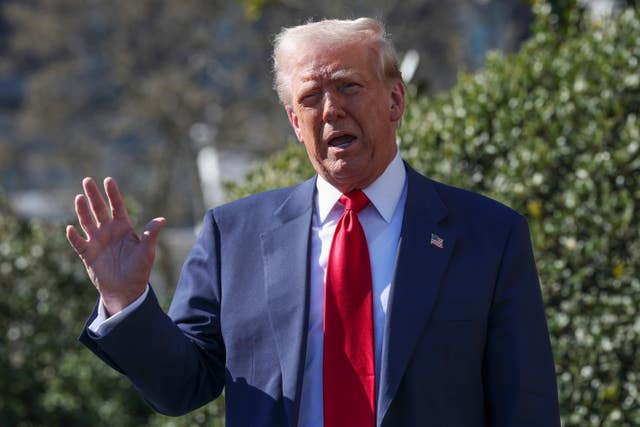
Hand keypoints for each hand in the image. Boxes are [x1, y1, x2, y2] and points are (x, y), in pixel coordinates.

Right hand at [66, 177, 165, 315]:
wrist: (126, 290)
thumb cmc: (139, 270)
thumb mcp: (147, 251)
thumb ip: (151, 234)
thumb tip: (162, 220)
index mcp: (124, 227)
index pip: (117, 206)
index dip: (113, 193)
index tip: (108, 180)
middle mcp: (108, 231)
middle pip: (99, 209)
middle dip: (93, 195)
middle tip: (87, 180)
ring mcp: (97, 241)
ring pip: (87, 222)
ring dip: (82, 210)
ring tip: (79, 198)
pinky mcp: (87, 254)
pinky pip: (78, 242)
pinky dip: (74, 236)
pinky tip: (70, 228)